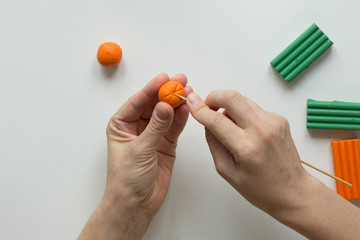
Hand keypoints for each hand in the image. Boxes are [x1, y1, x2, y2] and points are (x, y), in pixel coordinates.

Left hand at [79, 73, 191, 239]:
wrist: (136, 203)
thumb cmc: (126, 179)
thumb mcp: (139, 150)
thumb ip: (156, 128)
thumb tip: (166, 106)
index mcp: (121, 124)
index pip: (138, 101)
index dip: (151, 89)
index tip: (164, 78)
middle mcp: (137, 127)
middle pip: (154, 104)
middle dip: (166, 93)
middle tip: (180, 81)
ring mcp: (153, 135)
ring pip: (166, 114)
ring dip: (176, 103)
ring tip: (188, 92)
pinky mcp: (166, 144)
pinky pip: (174, 127)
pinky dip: (182, 118)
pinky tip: (188, 108)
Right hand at [186, 90, 359, 239]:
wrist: (293, 191)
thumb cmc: (261, 188)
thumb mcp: (227, 172)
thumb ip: (214, 144)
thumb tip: (207, 122)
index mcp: (246, 148)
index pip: (216, 120)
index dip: (200, 109)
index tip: (191, 103)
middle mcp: (262, 130)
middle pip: (232, 96)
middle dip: (214, 96)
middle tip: (208, 107)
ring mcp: (273, 122)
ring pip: (242, 99)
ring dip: (229, 106)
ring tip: (229, 126)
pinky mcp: (279, 119)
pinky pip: (253, 108)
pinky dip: (243, 114)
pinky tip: (245, 130)